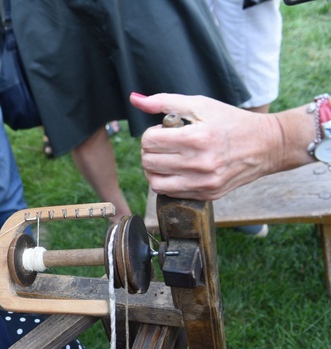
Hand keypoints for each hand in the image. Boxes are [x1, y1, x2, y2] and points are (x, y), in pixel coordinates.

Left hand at [130, 92, 280, 199]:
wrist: (267, 145)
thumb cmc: (231, 122)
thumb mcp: (200, 104)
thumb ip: (164, 101)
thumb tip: (134, 99)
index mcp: (197, 138)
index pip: (150, 141)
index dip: (151, 134)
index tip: (162, 132)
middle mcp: (199, 163)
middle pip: (148, 162)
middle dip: (150, 151)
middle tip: (163, 145)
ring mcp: (203, 182)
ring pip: (155, 182)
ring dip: (154, 169)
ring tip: (165, 159)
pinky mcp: (207, 195)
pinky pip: (171, 193)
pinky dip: (167, 182)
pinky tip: (177, 170)